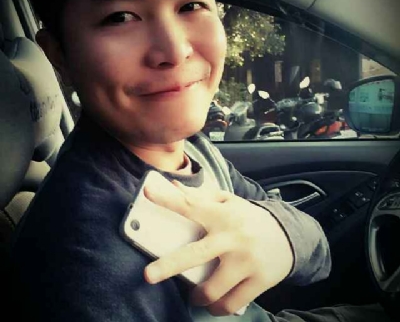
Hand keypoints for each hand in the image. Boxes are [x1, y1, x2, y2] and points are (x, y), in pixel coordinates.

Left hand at [143, 181, 292, 315]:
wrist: (289, 235)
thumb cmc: (250, 218)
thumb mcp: (230, 202)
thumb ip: (203, 197)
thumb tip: (175, 187)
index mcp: (223, 215)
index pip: (191, 205)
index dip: (168, 200)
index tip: (146, 193)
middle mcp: (232, 238)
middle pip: (196, 254)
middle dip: (169, 266)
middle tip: (147, 276)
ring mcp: (246, 261)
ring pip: (213, 290)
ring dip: (198, 297)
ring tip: (195, 296)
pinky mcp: (258, 281)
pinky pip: (231, 304)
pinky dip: (218, 308)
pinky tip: (214, 304)